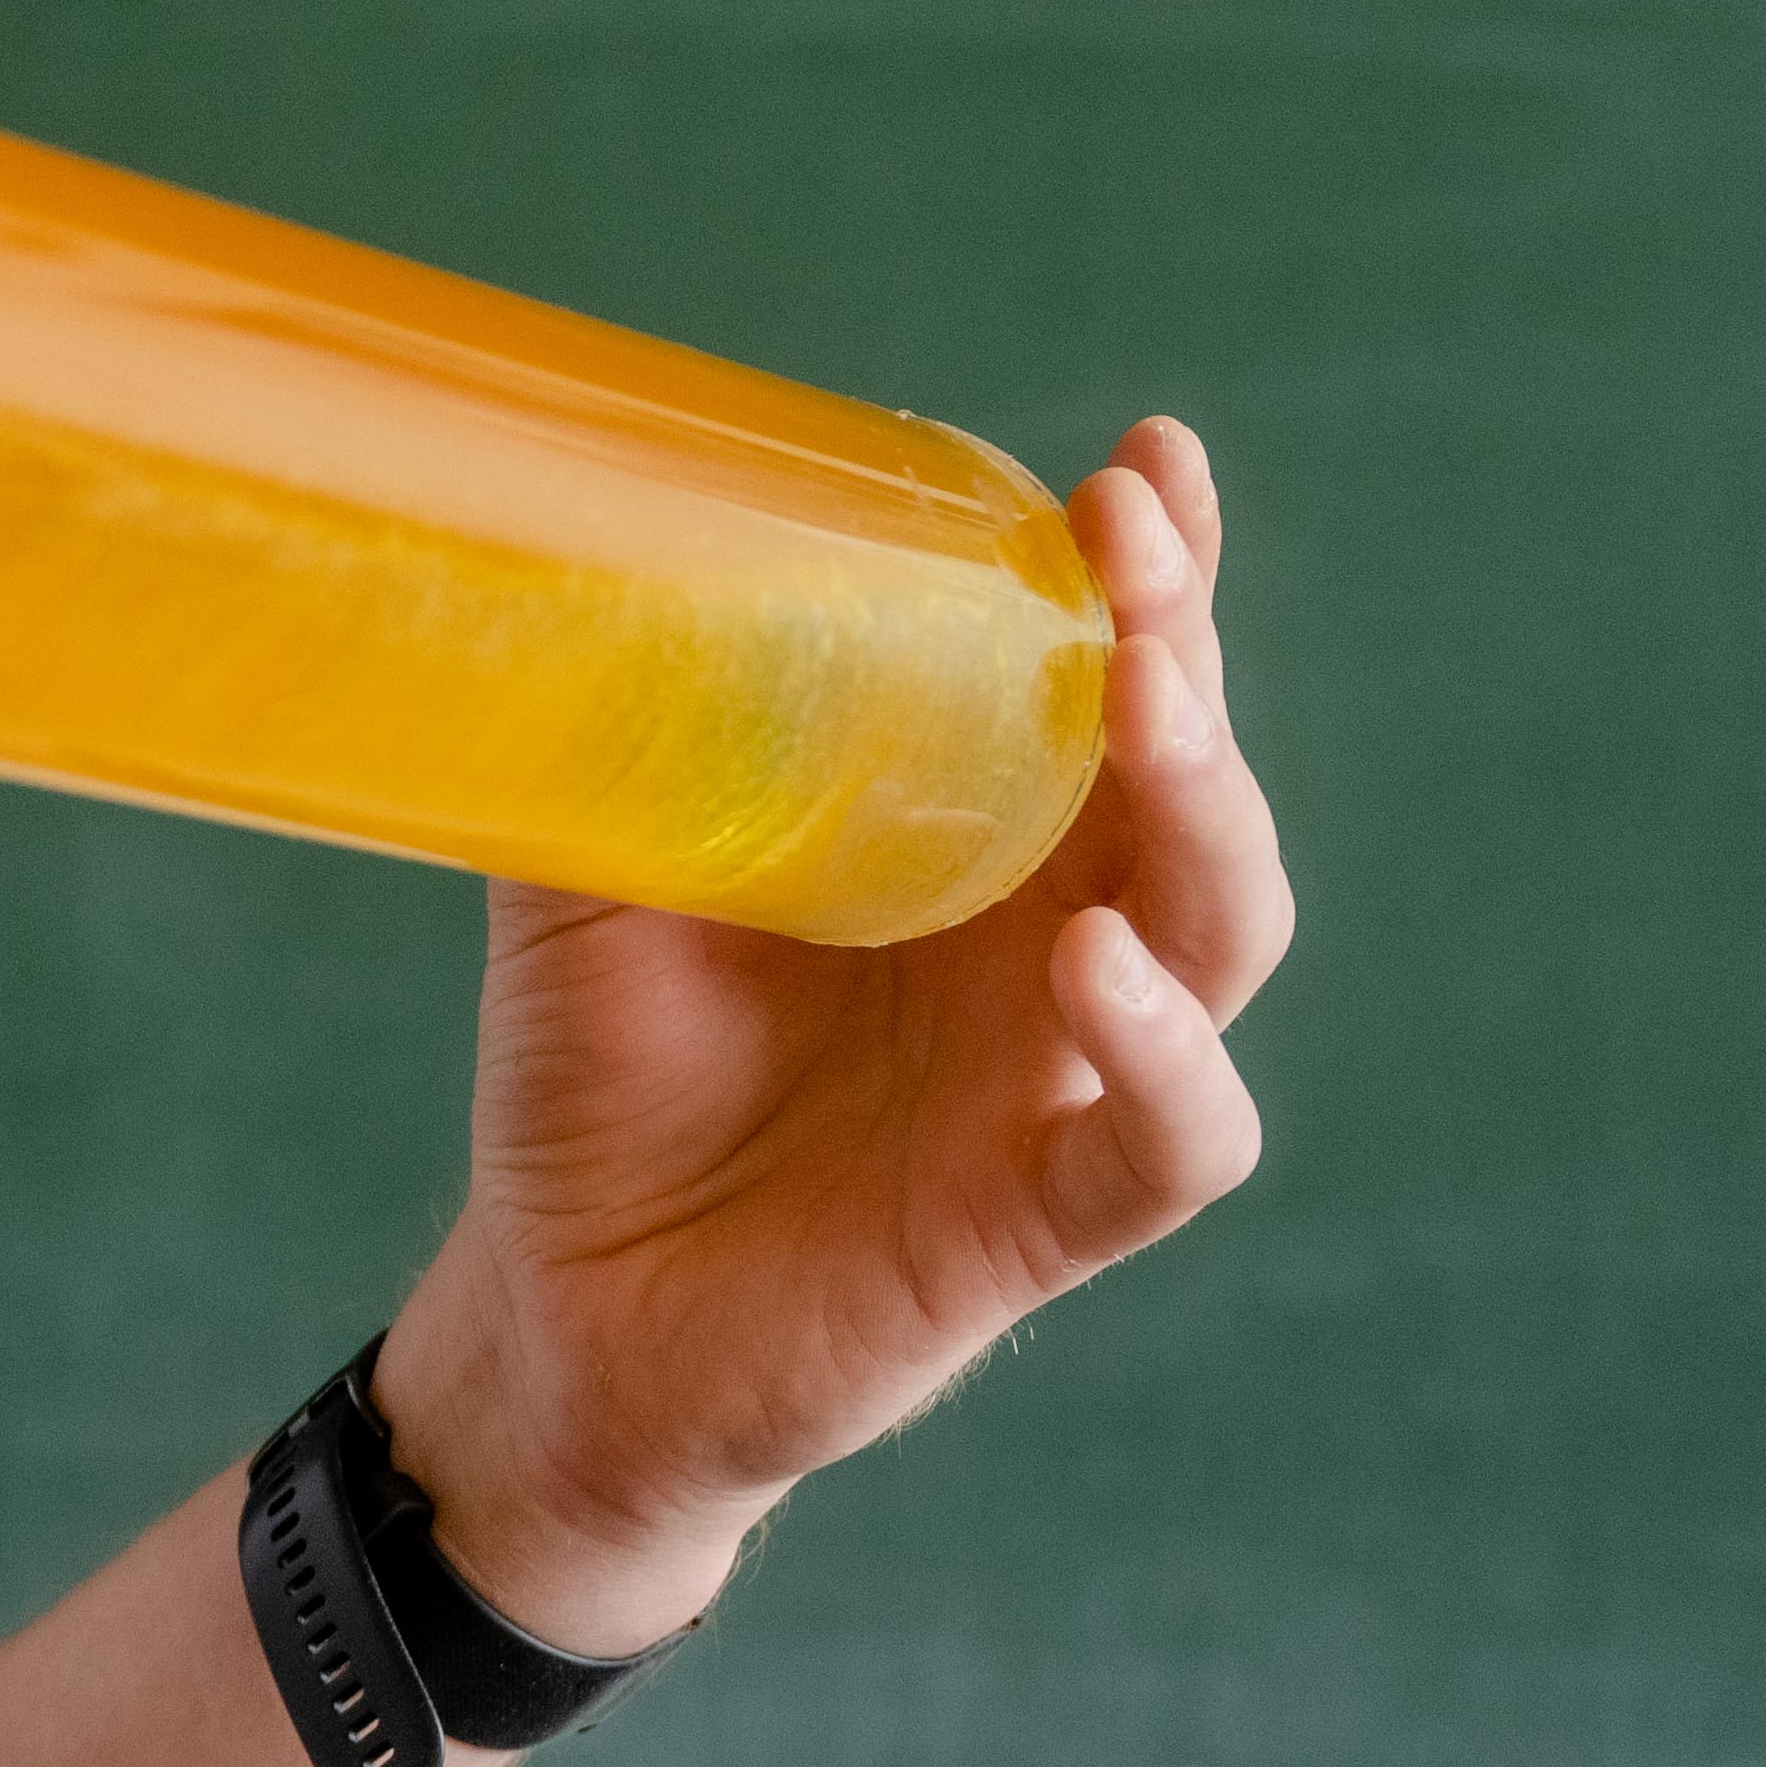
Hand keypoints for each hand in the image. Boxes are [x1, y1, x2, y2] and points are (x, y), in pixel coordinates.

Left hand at [370, 418, 1293, 1658]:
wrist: (557, 1305)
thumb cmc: (597, 1076)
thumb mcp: (583, 880)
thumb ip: (609, 738)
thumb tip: (544, 543)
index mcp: (968, 843)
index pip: (1101, 687)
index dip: (1153, 576)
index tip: (1146, 462)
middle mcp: (1048, 944)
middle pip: (1188, 783)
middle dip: (1184, 655)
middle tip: (1135, 558)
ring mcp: (1062, 1080)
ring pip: (1222, 935)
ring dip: (1210, 815)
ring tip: (1146, 711)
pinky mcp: (1039, 1220)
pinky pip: (1175, 1143)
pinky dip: (1166, 1058)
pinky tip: (1102, 969)